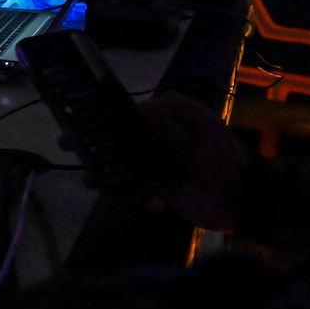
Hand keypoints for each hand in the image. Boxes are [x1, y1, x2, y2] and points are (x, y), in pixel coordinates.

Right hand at [59, 91, 246, 231]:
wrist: (243, 194)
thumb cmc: (221, 153)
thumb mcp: (203, 120)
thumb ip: (174, 105)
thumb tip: (139, 106)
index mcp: (159, 128)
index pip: (122, 120)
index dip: (97, 119)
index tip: (74, 119)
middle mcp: (151, 149)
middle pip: (112, 145)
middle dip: (87, 145)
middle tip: (66, 147)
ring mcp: (152, 174)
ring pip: (117, 172)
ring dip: (102, 176)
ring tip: (90, 181)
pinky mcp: (157, 197)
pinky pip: (138, 197)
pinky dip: (141, 200)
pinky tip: (154, 203)